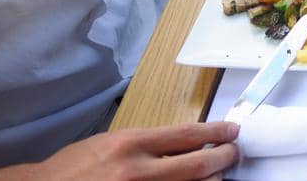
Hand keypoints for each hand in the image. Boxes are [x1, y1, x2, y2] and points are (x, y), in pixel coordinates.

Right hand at [0, 121, 239, 179]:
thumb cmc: (74, 169)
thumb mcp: (109, 144)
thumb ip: (146, 145)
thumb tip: (184, 145)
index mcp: (130, 145)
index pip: (186, 135)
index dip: (216, 133)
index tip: (233, 131)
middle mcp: (138, 172)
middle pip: (198, 165)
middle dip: (223, 158)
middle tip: (233, 154)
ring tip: (218, 175)